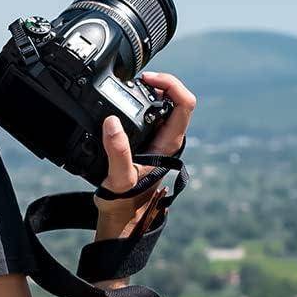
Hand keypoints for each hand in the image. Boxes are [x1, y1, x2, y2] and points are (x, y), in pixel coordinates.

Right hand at [94, 69, 195, 240]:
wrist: (123, 217)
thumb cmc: (124, 202)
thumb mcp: (118, 178)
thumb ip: (117, 151)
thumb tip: (112, 122)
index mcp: (169, 144)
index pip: (185, 104)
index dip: (170, 84)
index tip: (147, 80)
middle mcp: (168, 139)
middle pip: (176, 99)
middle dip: (159, 83)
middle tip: (136, 79)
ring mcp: (158, 140)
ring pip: (164, 106)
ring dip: (150, 92)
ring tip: (130, 86)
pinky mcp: (147, 142)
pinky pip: (150, 115)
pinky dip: (140, 103)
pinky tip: (123, 102)